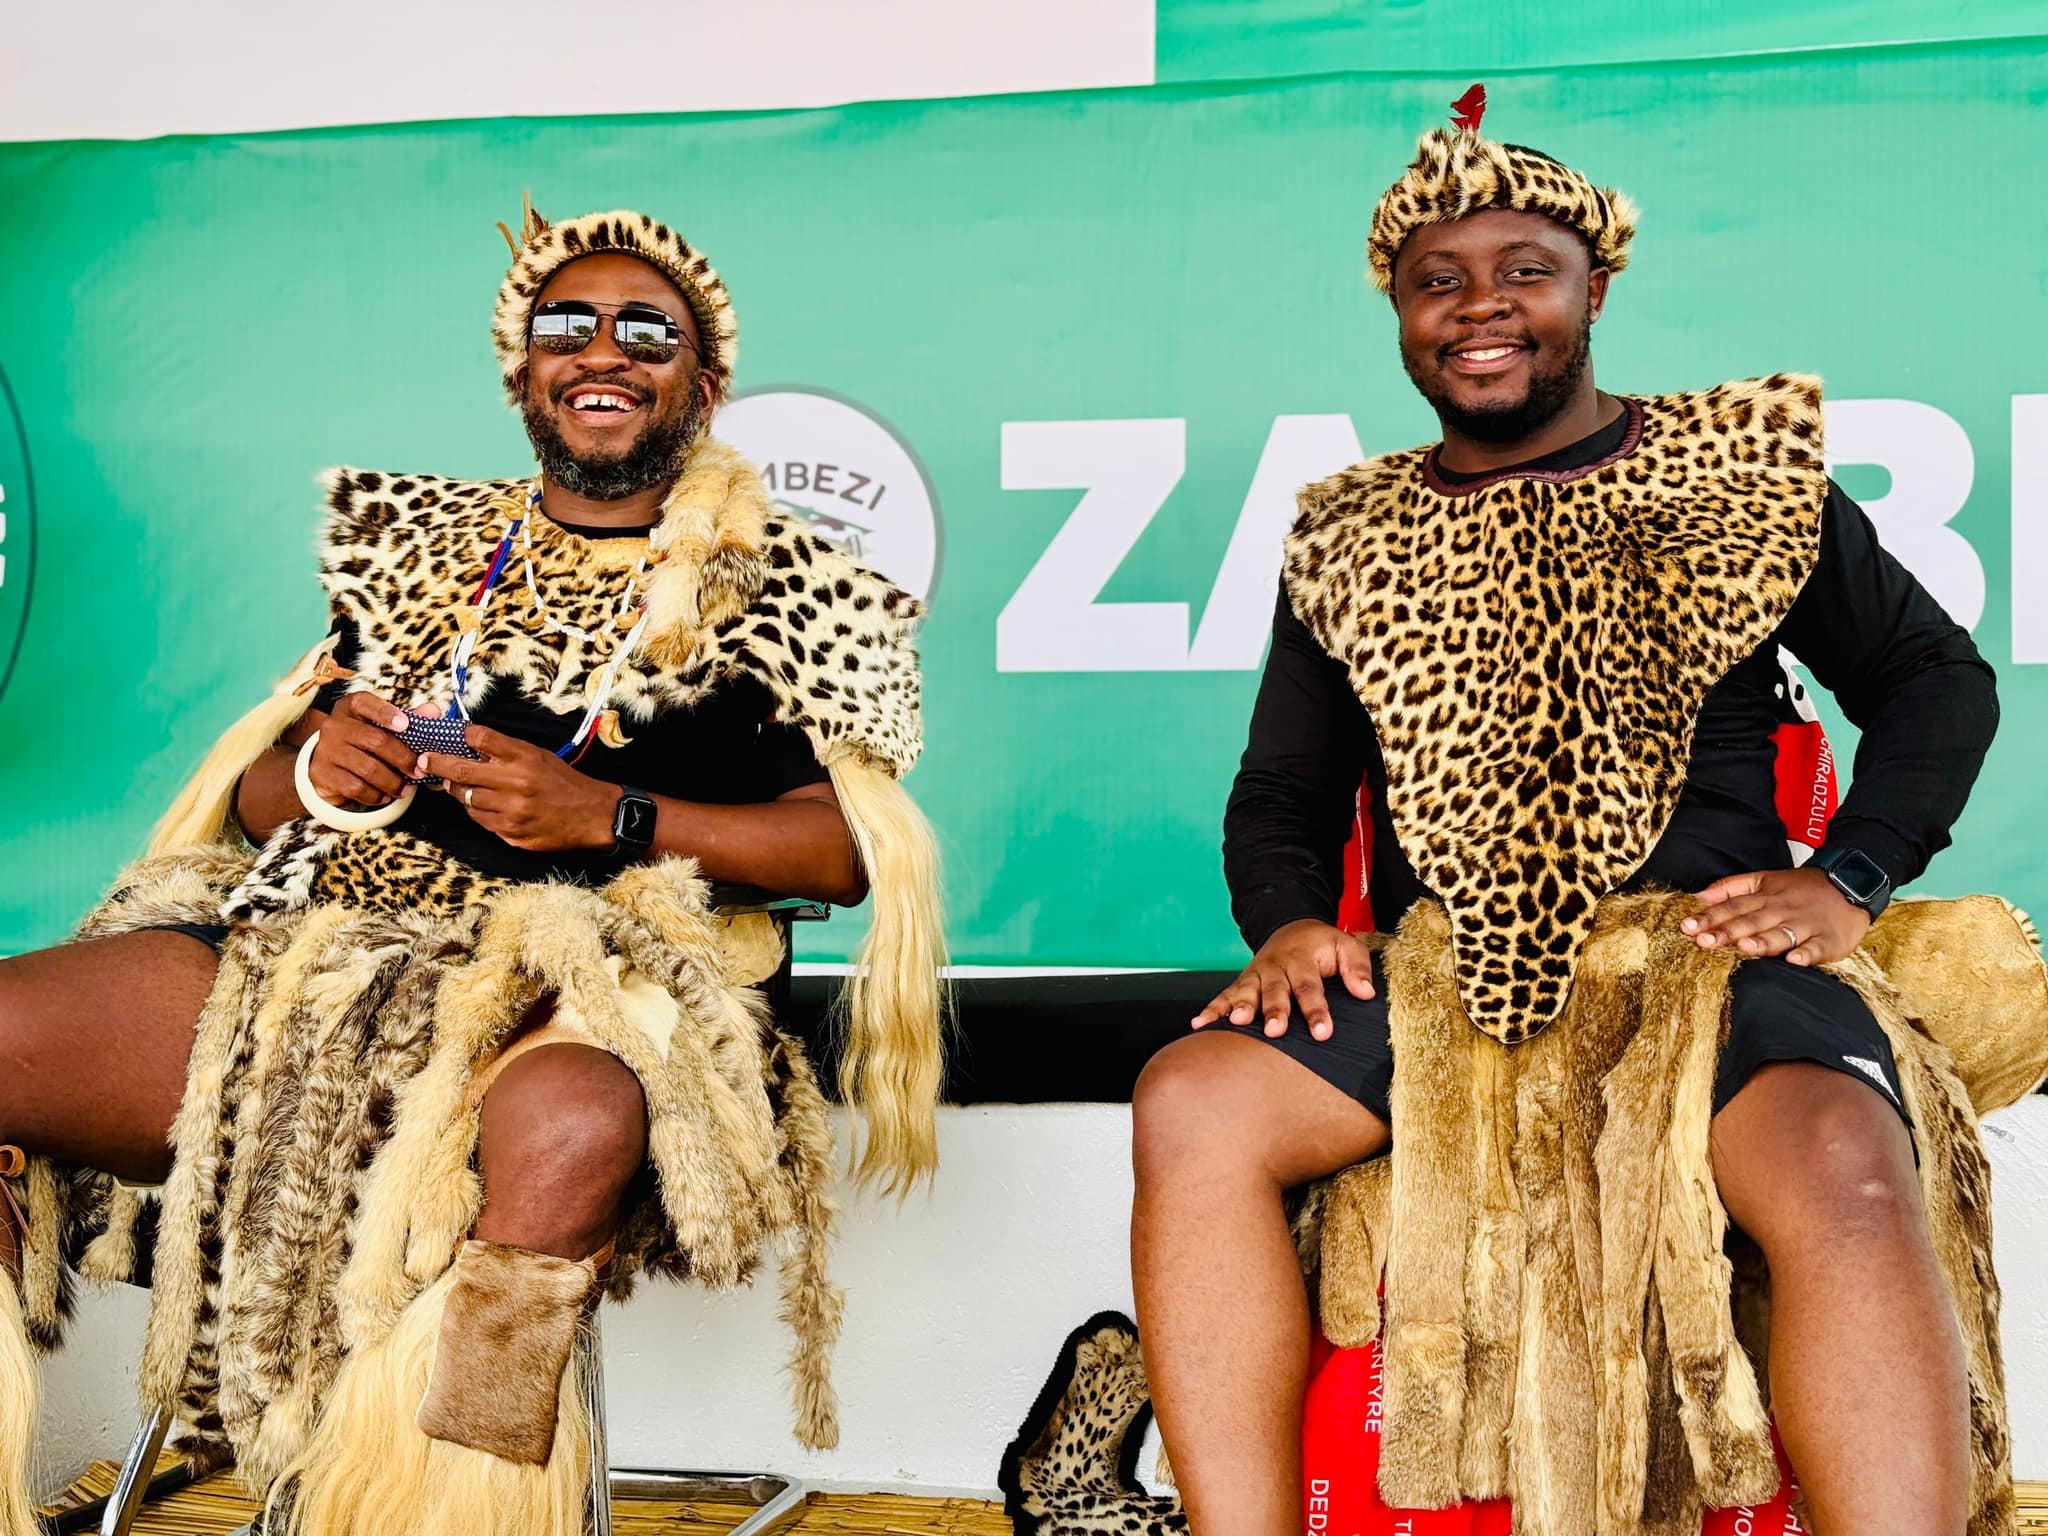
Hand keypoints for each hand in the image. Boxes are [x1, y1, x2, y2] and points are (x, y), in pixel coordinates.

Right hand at [306, 691, 415, 807]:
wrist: (329, 763)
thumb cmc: (364, 740)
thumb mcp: (383, 725)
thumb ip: (410, 718)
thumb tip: (432, 712)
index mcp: (351, 707)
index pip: (365, 703)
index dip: (385, 713)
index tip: (405, 724)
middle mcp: (335, 725)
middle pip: (375, 741)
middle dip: (403, 759)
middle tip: (419, 771)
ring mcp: (326, 749)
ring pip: (367, 769)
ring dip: (392, 782)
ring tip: (405, 789)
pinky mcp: (322, 773)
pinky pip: (355, 787)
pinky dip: (375, 795)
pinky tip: (384, 796)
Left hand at [423, 725, 622, 853]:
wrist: (592, 815)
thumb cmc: (564, 783)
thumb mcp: (539, 756)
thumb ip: (506, 752)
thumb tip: (470, 746)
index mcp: (525, 758)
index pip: (480, 739)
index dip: (462, 735)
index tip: (451, 736)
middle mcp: (516, 783)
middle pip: (462, 771)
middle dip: (437, 764)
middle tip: (425, 761)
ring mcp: (512, 811)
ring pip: (467, 800)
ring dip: (459, 791)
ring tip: (458, 785)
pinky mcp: (511, 833)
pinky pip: (480, 821)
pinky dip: (477, 811)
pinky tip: (482, 805)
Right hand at [1191, 919, 1375, 1041]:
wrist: (1290, 928)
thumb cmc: (1320, 945)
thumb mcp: (1345, 945)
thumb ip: (1357, 966)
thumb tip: (1365, 992)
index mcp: (1301, 958)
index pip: (1310, 986)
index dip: (1316, 1010)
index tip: (1323, 1032)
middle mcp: (1275, 966)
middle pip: (1275, 990)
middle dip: (1274, 1011)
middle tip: (1276, 1031)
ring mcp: (1254, 975)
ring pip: (1246, 991)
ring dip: (1240, 1007)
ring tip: (1238, 1022)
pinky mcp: (1241, 983)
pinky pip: (1223, 996)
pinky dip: (1212, 1009)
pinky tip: (1199, 1024)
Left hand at [1681, 867, 1871, 966]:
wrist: (1850, 883)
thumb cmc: (1801, 888)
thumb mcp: (1764, 880)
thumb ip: (1730, 888)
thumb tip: (1697, 897)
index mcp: (1765, 897)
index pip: (1733, 907)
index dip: (1710, 917)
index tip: (1687, 927)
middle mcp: (1782, 911)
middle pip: (1751, 921)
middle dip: (1727, 932)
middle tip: (1704, 941)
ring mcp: (1806, 925)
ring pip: (1781, 934)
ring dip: (1762, 942)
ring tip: (1743, 947)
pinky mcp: (1828, 939)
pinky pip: (1816, 948)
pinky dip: (1806, 954)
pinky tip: (1794, 960)